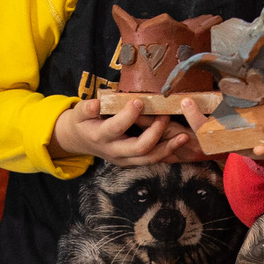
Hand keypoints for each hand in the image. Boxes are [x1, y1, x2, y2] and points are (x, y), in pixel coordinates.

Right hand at [51, 97, 191, 165]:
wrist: (81, 141)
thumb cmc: (83, 122)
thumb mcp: (79, 113)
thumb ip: (86, 108)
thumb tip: (96, 104)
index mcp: (100, 136)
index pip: (116, 127)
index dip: (128, 116)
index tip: (139, 101)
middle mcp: (114, 151)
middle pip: (139, 148)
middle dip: (155, 132)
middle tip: (165, 116)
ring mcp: (125, 159)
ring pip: (150, 158)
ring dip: (168, 148)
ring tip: (184, 136)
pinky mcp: (132, 162)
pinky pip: (152, 161)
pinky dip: (168, 155)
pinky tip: (181, 146)